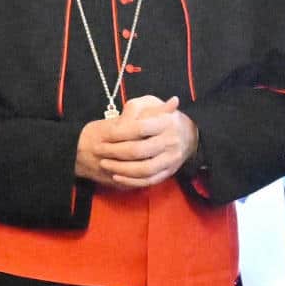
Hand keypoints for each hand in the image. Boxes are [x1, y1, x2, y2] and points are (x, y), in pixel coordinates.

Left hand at [79, 96, 197, 191]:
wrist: (186, 134)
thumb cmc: (160, 117)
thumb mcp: (149, 104)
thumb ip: (134, 108)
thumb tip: (122, 120)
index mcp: (166, 122)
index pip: (139, 129)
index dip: (119, 133)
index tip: (104, 135)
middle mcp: (171, 141)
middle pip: (138, 151)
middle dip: (114, 152)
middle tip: (99, 150)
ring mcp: (171, 159)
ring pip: (143, 169)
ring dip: (120, 169)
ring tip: (104, 163)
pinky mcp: (169, 172)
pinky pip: (149, 181)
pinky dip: (131, 181)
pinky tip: (116, 175)